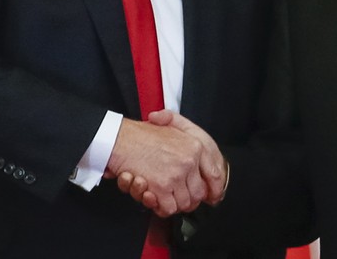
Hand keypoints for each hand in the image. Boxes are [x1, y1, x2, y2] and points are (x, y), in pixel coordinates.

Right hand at [106, 115, 224, 216]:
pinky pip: (168, 208)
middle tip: (177, 197)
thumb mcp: (174, 127)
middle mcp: (189, 161)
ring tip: (162, 196)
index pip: (216, 175)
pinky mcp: (161, 187)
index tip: (211, 196)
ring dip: (173, 204)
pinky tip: (154, 197)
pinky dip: (160, 208)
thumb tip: (204, 163)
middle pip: (198, 194)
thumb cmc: (143, 134)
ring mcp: (176, 175)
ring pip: (183, 204)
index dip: (214, 190)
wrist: (121, 138)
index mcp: (196, 146)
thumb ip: (191, 140)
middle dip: (188, 200)